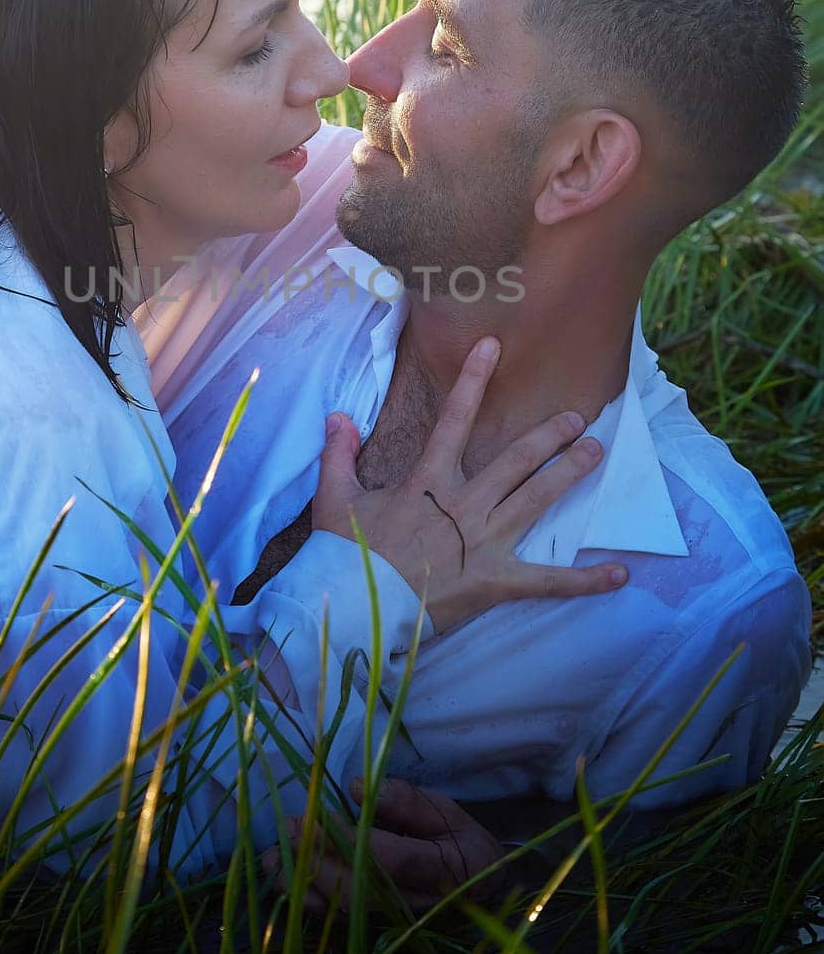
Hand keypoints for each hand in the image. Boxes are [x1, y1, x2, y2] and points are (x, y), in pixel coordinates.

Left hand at [263, 777, 505, 914]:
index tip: (318, 813)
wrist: (482, 897)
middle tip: (288, 828)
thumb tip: (357, 788)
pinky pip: (339, 922)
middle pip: (359, 891)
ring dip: (302, 886)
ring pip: (343, 912)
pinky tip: (282, 883)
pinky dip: (307, 903)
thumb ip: (408, 802)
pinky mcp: (378, 931)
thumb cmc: (463, 845)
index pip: (389, 860)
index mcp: (442, 871)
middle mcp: (415, 906)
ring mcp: (395, 925)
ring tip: (270, 859)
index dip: (350, 838)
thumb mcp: (449, 813)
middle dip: (317, 859)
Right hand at [311, 336, 626, 632]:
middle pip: (514, 461)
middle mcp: (463, 504)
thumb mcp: (334, 498)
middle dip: (548, 436)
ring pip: (535, 500)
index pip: (453, 421)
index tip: (492, 347)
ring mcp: (482, 542)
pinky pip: (546, 581)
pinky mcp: (495, 582)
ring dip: (569, 474)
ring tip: (596, 451)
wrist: (354, 606)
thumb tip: (338, 415)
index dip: (473, 381)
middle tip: (577, 417)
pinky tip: (619, 573)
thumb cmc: (344, 554)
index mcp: (427, 482)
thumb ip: (338, 453)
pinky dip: (584, 580)